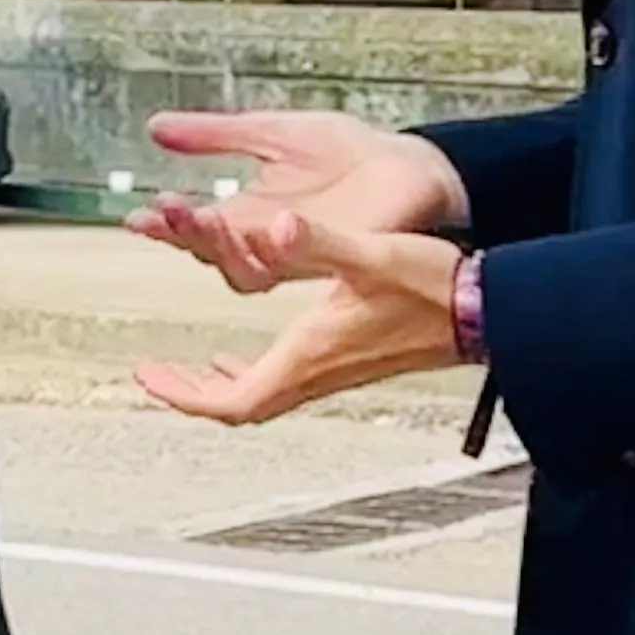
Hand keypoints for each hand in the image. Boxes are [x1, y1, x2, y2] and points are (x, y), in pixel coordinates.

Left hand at [133, 213, 466, 425]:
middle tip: (157, 377)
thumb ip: (318, 239)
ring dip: (224, 388)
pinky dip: (259, 373)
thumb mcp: (369, 252)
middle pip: (243, 407)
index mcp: (310, 353)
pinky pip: (291, 381)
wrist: (486, 311)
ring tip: (192, 370)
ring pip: (267, 397)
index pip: (235, 401)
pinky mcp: (352, 359)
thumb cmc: (434, 285)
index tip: (148, 378)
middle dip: (193, 396)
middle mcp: (319, 371)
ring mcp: (336, 369)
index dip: (185, 396)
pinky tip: (254, 353)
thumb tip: (276, 227)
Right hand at [135, 108, 467, 247]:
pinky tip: (267, 224)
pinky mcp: (337, 255)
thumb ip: (215, 135)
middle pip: (212, 254)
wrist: (409, 162)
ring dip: (221, 247)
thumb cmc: (347, 151)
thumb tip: (154, 127)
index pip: (196, 229)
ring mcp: (302, 253)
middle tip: (163, 213)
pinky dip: (280, 246)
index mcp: (249, 215)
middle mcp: (269, 241)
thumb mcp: (269, 131)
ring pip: (248, 269)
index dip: (167, 226)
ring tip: (203, 218)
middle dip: (184, 235)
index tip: (138, 215)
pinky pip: (301, 262)